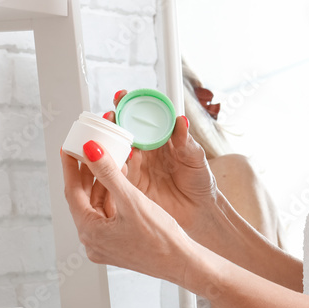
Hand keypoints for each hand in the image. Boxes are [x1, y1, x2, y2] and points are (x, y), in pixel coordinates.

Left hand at [60, 139, 192, 283]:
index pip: (72, 192)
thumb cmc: (159, 238)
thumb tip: (90, 150)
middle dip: (87, 173)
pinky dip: (113, 196)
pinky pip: (109, 214)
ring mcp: (105, 244)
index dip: (70, 167)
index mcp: (90, 232)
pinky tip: (122, 181)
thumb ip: (108, 173)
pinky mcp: (118, 243)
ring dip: (102, 183)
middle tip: (88, 150)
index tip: (68, 148)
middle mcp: (93, 241)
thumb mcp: (131, 200)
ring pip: (97, 205)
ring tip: (109, 160)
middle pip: (83, 199)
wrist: (182, 263)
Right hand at [106, 89, 220, 237]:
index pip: (143, 117)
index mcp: (160, 139)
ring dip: (111, 140)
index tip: (122, 95)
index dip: (131, 105)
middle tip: (110, 114)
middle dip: (114, 119)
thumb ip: (187, 141)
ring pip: (118, 149)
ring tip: (108, 132)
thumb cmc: (200, 182)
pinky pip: (118, 172)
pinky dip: (113, 164)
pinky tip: (113, 158)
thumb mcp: (196, 158)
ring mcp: (137, 167)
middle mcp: (146, 150)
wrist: (199, 212)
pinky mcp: (132, 185)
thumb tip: (181, 120)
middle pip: (124, 130)